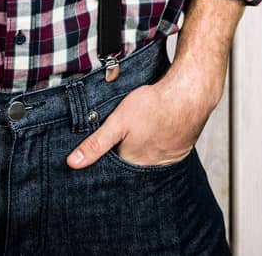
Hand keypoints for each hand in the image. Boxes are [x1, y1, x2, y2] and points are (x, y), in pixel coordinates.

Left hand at [65, 78, 212, 168]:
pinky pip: (165, 152)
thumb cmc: (154, 105)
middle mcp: (151, 167)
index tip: (110, 140)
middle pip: (131, 163)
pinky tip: (157, 128)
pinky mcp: (181, 150)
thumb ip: (96, 144)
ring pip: (149, 157)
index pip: (114, 166)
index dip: (109, 153)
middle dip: (126, 149)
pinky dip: (160, 143)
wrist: (189, 94)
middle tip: (130, 131)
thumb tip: (73, 163)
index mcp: (132, 162)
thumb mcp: (118, 121)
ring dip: (144, 146)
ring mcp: (169, 160)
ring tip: (143, 129)